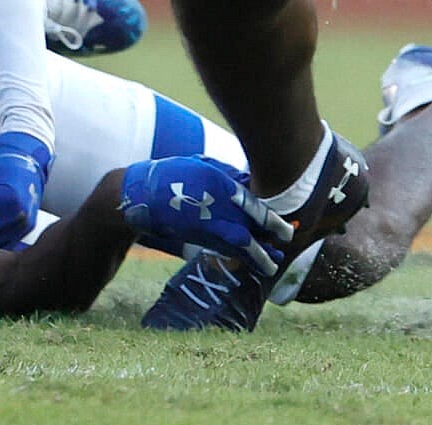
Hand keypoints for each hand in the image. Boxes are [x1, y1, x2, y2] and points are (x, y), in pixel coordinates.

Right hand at [118, 156, 293, 278]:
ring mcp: (206, 227)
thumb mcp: (207, 165)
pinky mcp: (199, 238)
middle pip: (247, 233)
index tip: (288, 231)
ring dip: (256, 258)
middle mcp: (215, 210)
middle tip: (283, 254)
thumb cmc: (177, 173)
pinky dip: (239, 256)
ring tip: (272, 266)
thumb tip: (253, 185)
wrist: (143, 197)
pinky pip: (224, 249)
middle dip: (267, 245)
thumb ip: (231, 176)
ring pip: (236, 247)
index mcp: (221, 187)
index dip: (272, 221)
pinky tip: (251, 261)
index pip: (254, 208)